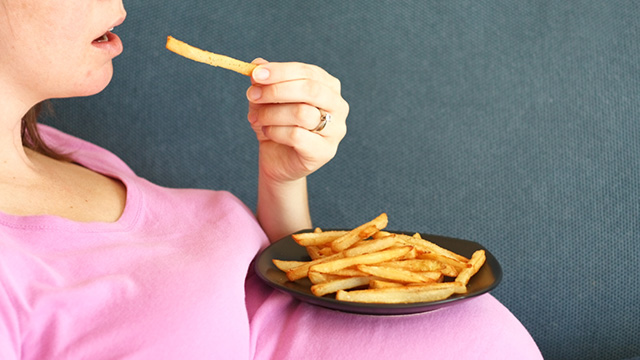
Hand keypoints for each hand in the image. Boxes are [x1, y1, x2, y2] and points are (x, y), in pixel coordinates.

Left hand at [246, 59, 348, 182]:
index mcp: (328, 86)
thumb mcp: (267, 99)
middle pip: (311, 90)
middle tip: (252, 95)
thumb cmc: (277, 124)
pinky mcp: (324, 151)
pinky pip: (297, 136)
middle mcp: (338, 106)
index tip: (256, 74)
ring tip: (256, 118)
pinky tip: (267, 132)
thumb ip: (264, 81)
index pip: (308, 72)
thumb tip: (257, 64)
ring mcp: (335, 130)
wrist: (277, 158)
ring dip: (272, 113)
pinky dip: (275, 132)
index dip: (281, 71)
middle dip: (277, 90)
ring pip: (302, 113)